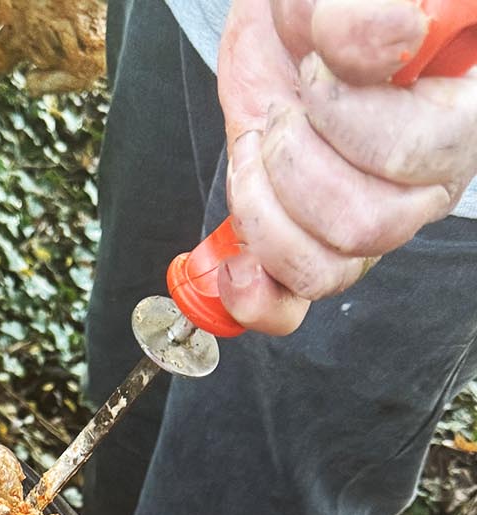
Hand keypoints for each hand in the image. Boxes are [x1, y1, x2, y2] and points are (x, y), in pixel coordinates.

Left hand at [215, 0, 476, 332]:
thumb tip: (396, 41)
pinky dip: (255, 296)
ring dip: (265, 208)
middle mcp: (426, 181)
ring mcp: (371, 222)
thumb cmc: (323, 6)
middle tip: (284, 109)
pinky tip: (236, 264)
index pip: (430, 151)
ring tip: (258, 146)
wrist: (282, 27)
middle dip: (298, 163)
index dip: (351, 120)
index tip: (316, 69)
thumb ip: (368, 12)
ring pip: (327, 269)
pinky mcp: (311, 248)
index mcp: (461, 111)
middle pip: (371, 226)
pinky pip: (292, 309)